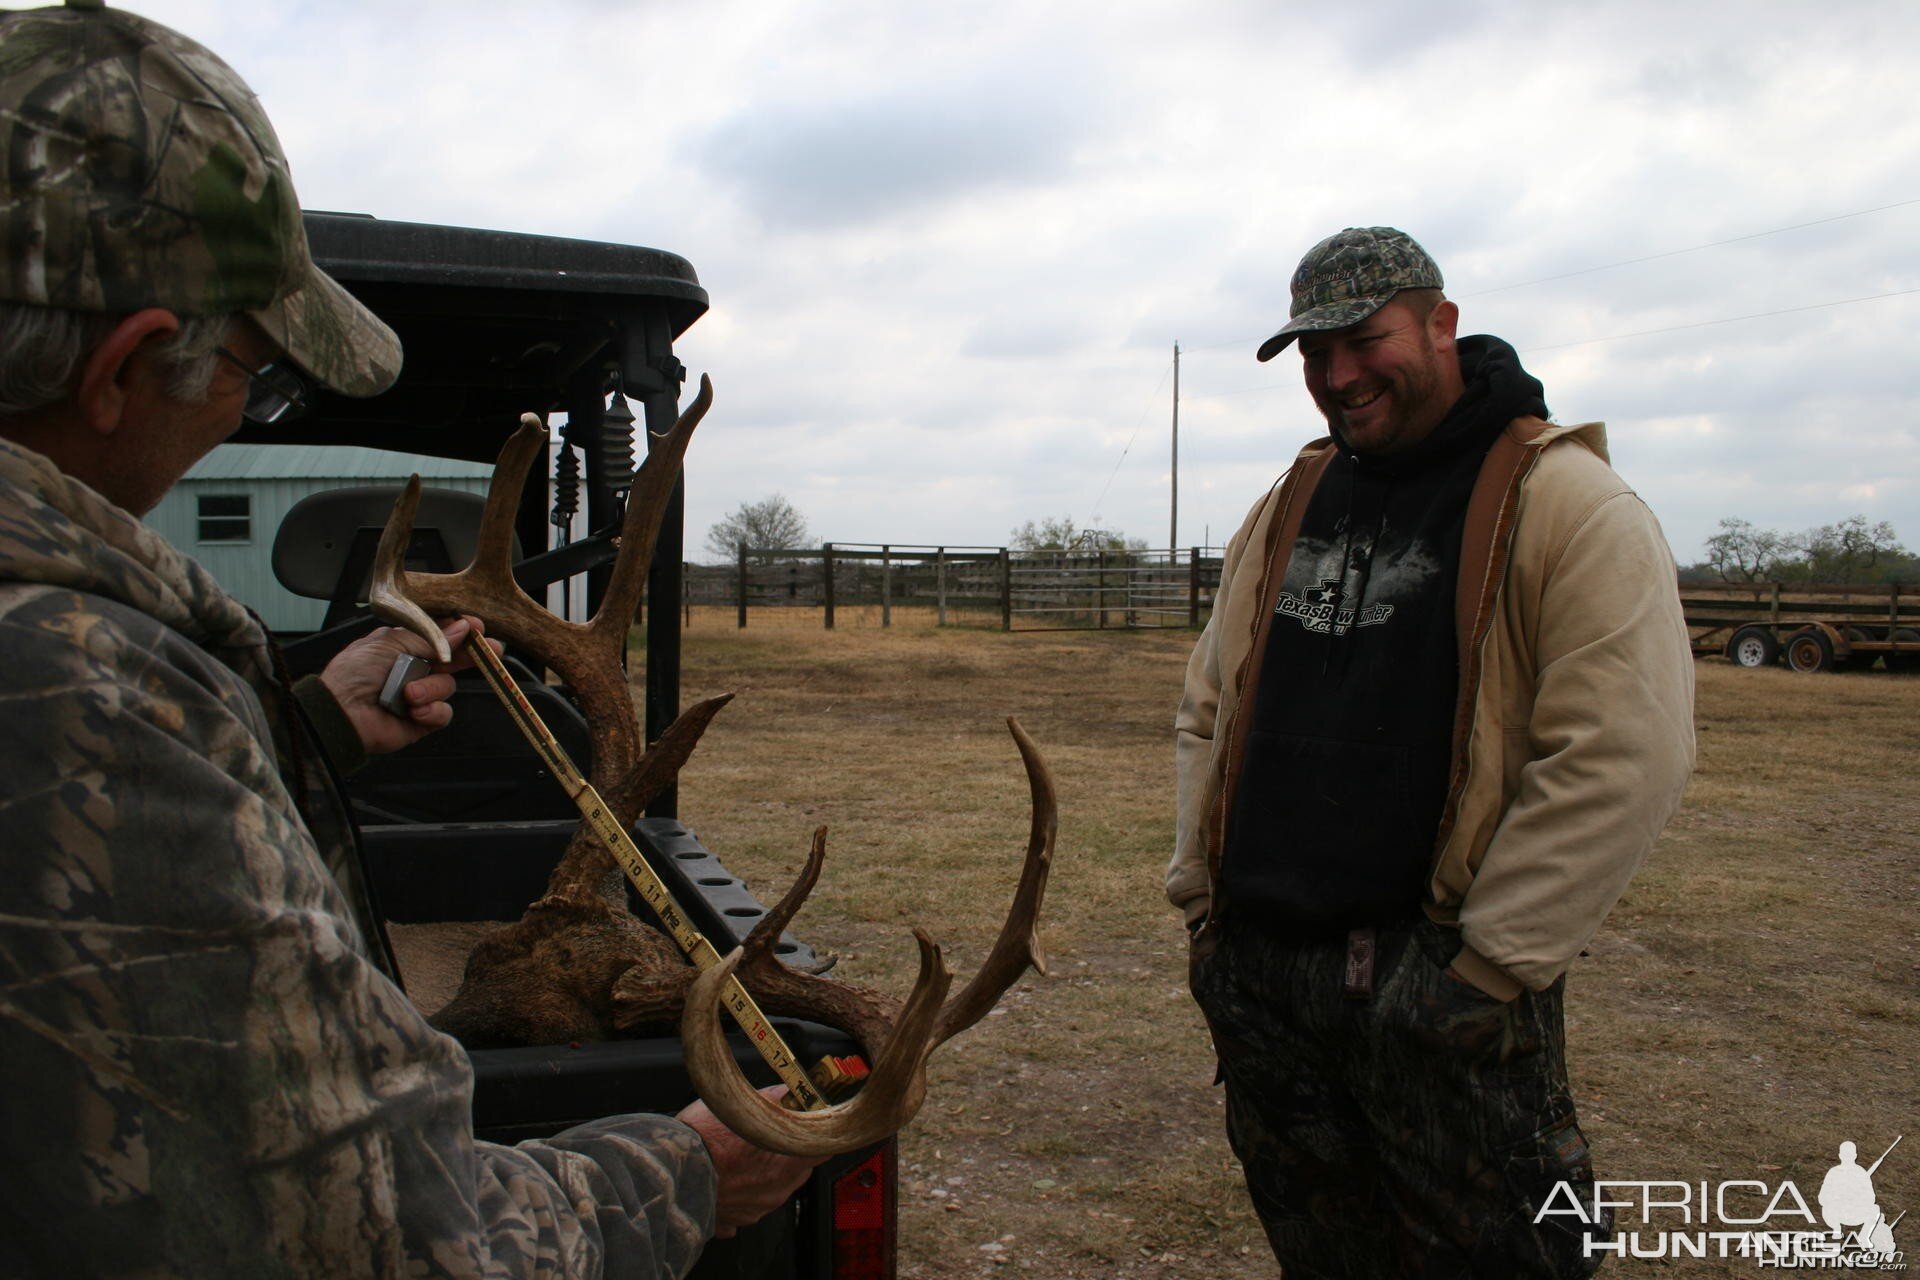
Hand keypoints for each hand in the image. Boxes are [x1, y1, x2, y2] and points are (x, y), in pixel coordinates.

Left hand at [317, 615, 501, 755]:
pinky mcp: (423, 719)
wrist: (341, 711)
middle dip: (474, 655)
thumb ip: (431, 637)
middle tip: (492, 649)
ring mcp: (421, 695)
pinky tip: (414, 710)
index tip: (477, 626)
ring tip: (408, 694)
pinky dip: (431, 710)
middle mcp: (416, 669)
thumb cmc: (355, 672)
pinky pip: (444, 712)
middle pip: (456, 660)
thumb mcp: (392, 642)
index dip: (461, 630)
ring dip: (431, 688)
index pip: (441, 635)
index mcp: (406, 646)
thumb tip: (462, 627)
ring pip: (448, 686)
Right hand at [677, 1088, 828, 1237]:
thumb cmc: (702, 1141)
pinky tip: (723, 1179)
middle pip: (797, 1170)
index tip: (814, 1127)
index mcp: (786, 1164)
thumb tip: (787, 1092)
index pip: (823, 1150)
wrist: (668, 1174)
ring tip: (737, 1155)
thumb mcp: (740, 1106)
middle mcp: (775, 1192)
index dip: (819, 1136)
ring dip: (760, 1173)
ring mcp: (753, 1210)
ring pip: (770, 1188)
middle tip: (767, 1136)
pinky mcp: (730, 1221)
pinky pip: (742, 1207)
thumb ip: (772, 1099)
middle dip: (787, 1153)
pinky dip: (736, 1194)